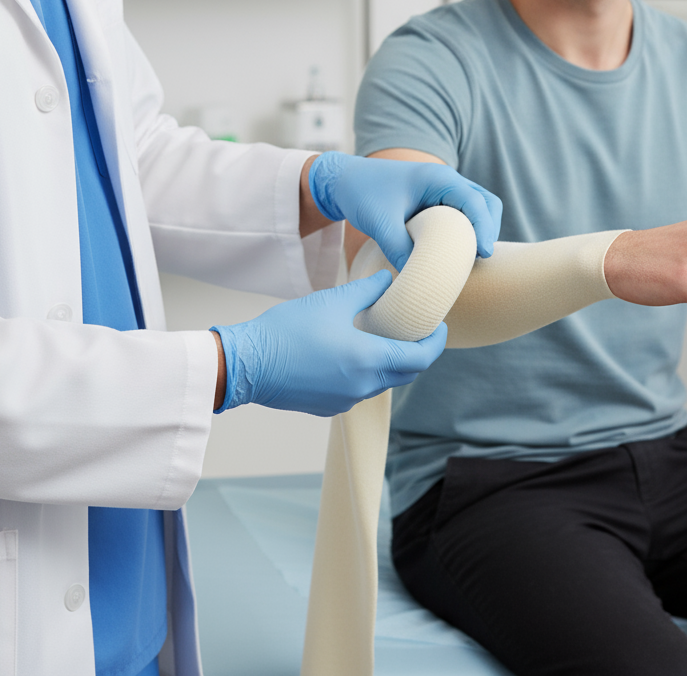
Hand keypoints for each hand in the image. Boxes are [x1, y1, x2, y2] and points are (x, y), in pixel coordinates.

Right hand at [212, 271, 446, 415]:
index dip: (436, 342)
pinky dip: (367, 373)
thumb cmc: (288, 329)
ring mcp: (345, 400)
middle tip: (416, 330)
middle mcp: (363, 386)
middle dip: (417, 353)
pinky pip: (360, 390)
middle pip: (406, 373)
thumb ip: (367, 290)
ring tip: (384, 337)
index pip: (421, 358)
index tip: (439, 326)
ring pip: (383, 383)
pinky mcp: (328, 406)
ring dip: (391, 363)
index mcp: (369, 359)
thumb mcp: (331, 301)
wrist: (247, 365)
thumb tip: (388, 280)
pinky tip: (353, 353)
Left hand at [308, 151, 502, 270]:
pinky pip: (463, 213)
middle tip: (480, 258)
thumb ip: (399, 248)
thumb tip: (417, 279)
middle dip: (488, 229)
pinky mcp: (437, 200)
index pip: (475, 201)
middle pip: (486, 202)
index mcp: (438, 178)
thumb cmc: (363, 194)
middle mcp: (446, 180)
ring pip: (477, 208)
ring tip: (471, 258)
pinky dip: (467, 230)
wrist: (345, 180)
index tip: (484, 255)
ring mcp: (443, 189)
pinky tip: (457, 252)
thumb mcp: (380, 223)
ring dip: (480, 230)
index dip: (484, 228)